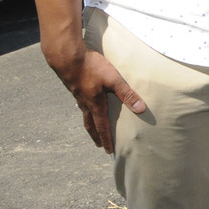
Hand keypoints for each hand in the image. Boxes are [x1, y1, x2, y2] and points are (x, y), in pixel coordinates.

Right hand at [41, 36, 144, 153]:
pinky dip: (85, 110)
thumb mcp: (113, 80)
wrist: (67, 57)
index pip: (102, 126)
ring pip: (84, 114)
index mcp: (95, 104)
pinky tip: (87, 103)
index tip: (108, 151)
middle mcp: (84, 103)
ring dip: (90, 123)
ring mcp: (78, 95)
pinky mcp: (74, 87)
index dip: (106, 139)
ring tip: (93, 127)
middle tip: (99, 145)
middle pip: (90, 124)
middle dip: (96, 135)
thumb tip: (141, 109)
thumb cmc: (91, 67)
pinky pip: (80, 103)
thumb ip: (127, 94)